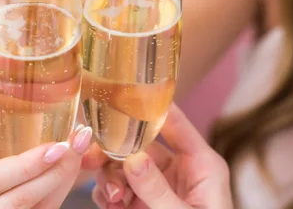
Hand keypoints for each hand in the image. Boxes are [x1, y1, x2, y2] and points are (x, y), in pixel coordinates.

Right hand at [92, 105, 232, 208]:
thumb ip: (158, 189)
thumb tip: (133, 158)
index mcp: (201, 164)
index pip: (174, 122)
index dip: (149, 106)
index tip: (121, 94)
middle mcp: (177, 170)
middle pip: (139, 143)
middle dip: (114, 148)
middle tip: (91, 153)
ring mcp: (156, 187)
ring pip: (123, 166)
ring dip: (109, 177)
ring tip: (111, 199)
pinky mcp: (141, 204)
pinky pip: (117, 189)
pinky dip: (107, 194)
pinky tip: (109, 205)